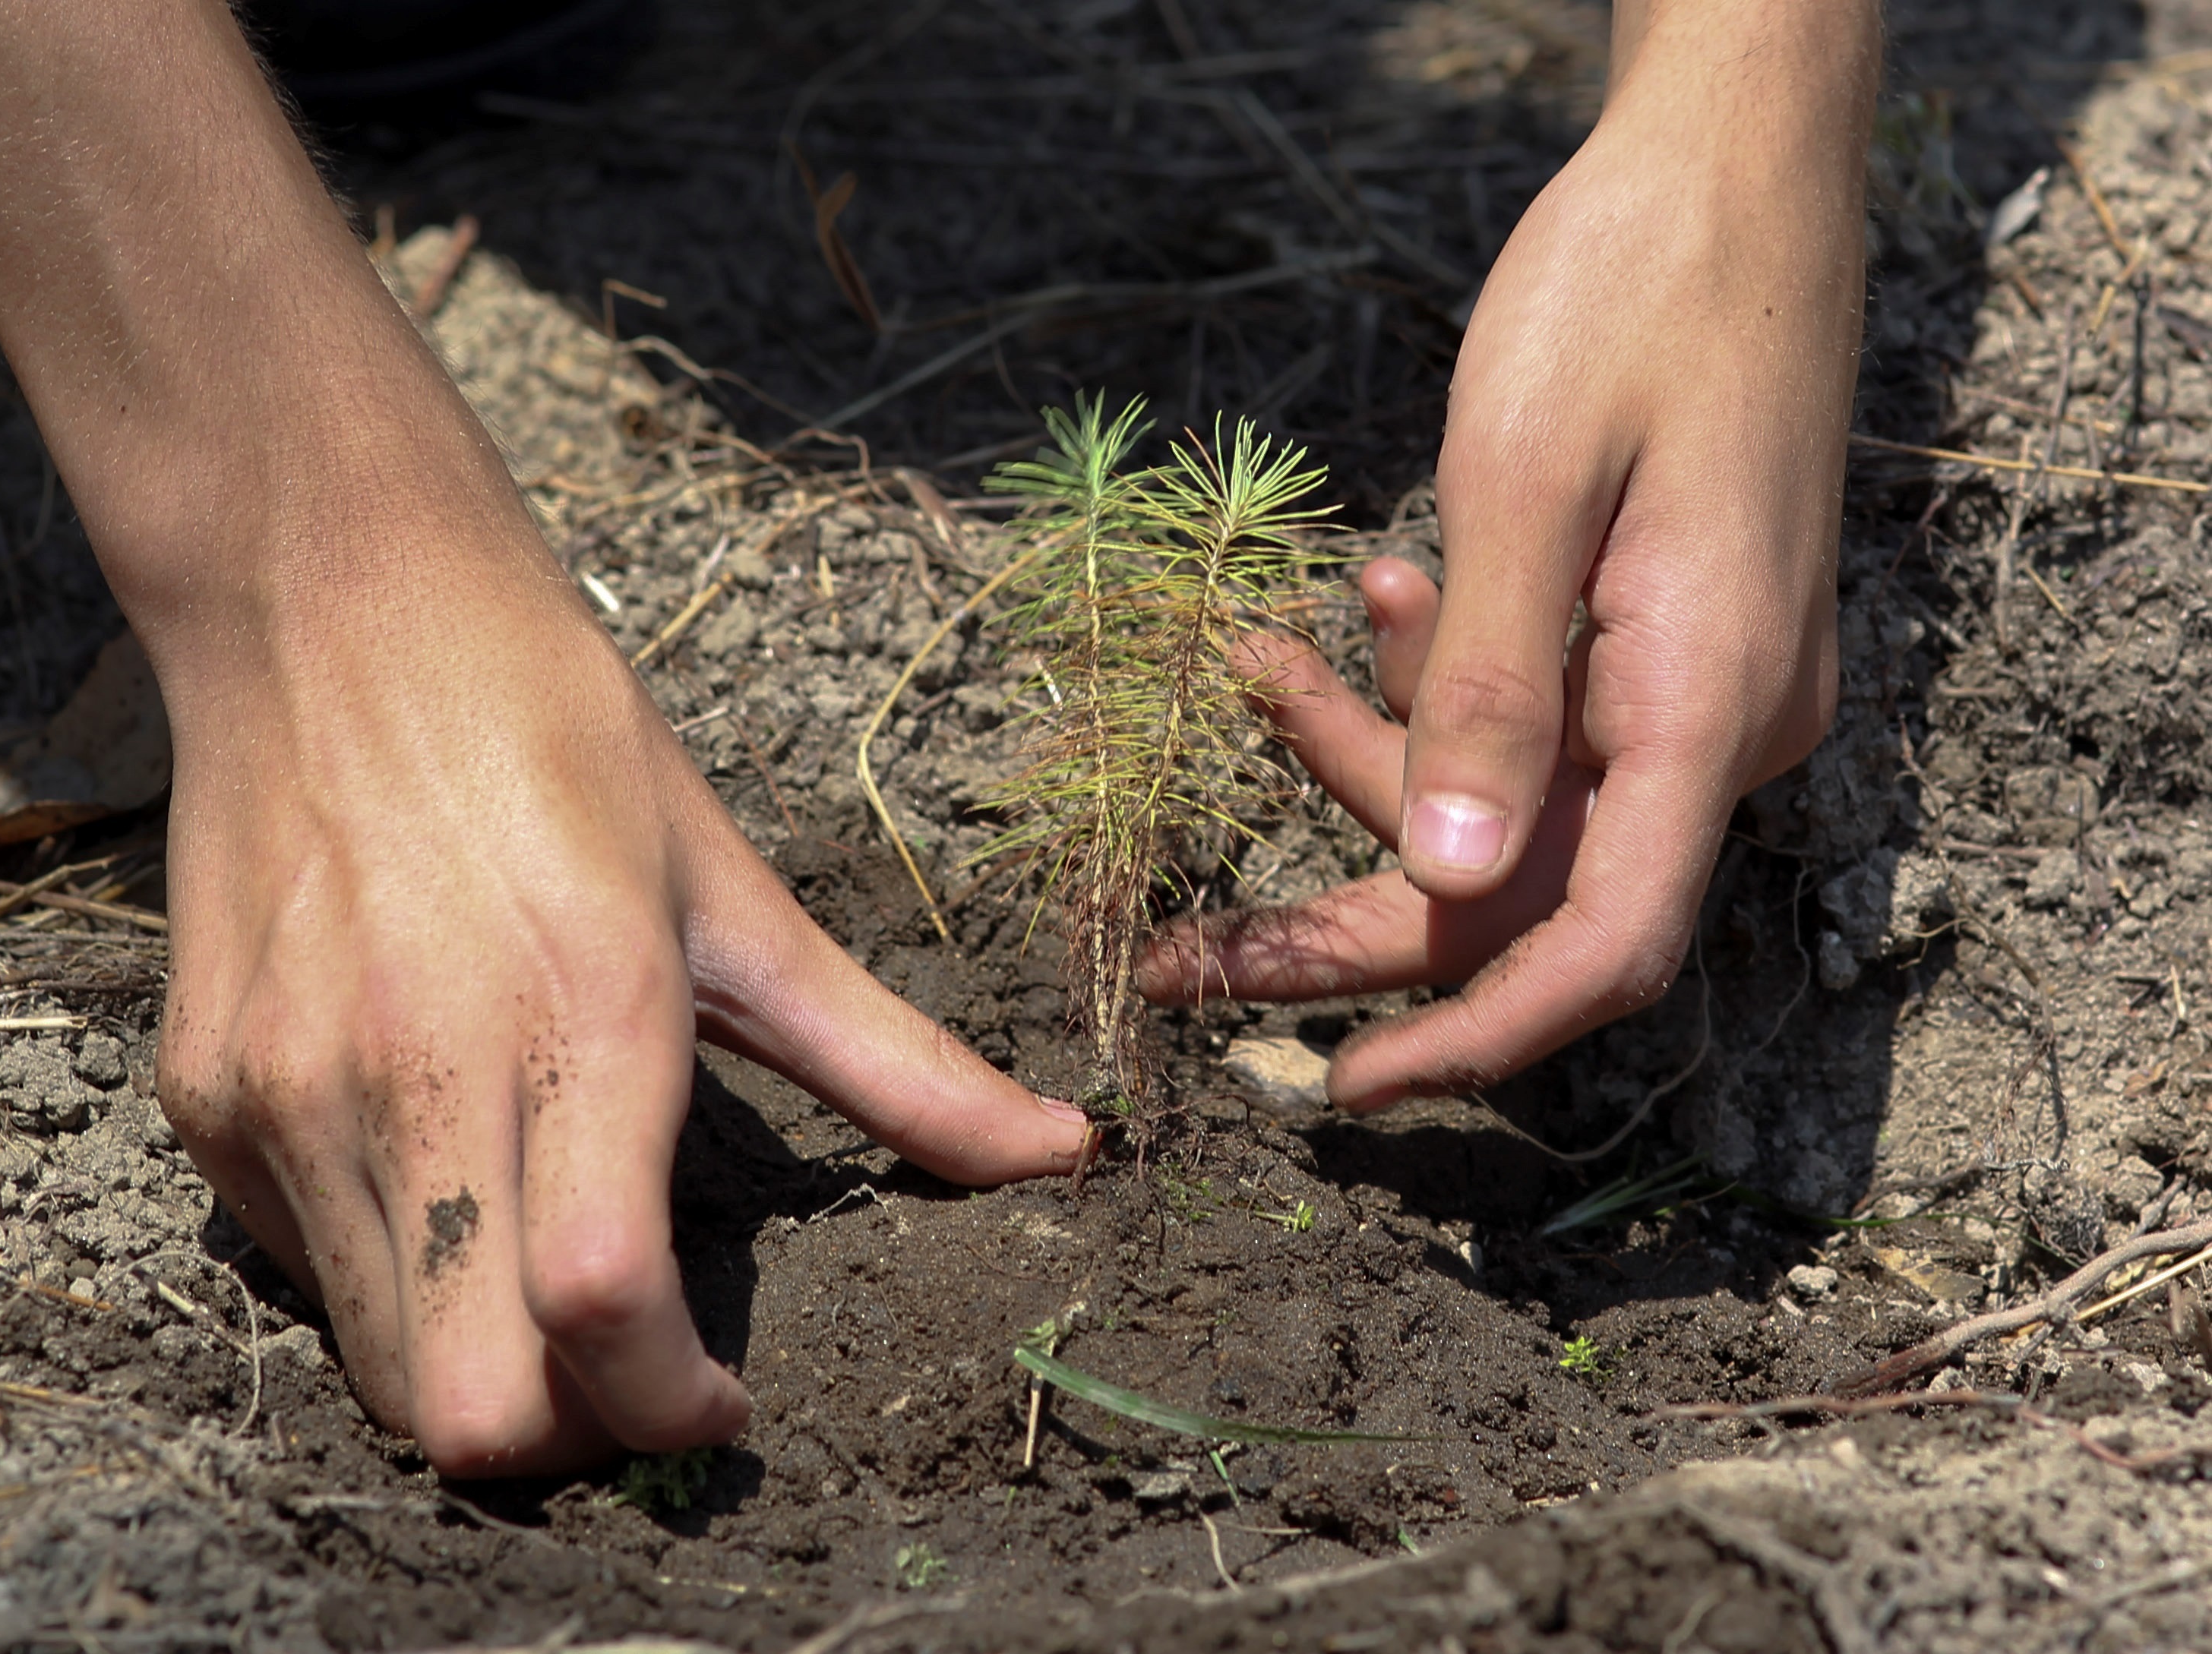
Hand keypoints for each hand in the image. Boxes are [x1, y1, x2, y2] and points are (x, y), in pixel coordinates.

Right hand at [152, 541, 1086, 1475]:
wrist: (326, 601)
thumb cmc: (553, 729)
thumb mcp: (737, 891)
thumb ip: (893, 1057)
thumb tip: (1062, 1149)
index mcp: (583, 1011)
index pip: (606, 1309)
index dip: (674, 1410)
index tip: (724, 1401)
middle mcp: (417, 1068)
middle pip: (471, 1406)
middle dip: (574, 1438)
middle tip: (636, 1371)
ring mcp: (289, 1090)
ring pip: (381, 1371)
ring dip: (484, 1374)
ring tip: (547, 1286)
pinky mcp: (202, 1094)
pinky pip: (305, 1273)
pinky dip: (391, 1284)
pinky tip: (449, 1185)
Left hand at [1143, 2, 1876, 1107]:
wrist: (1733, 164)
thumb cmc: (1633, 292)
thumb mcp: (1525, 483)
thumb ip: (1483, 695)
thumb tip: (1440, 883)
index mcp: (1706, 706)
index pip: (1601, 947)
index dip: (1474, 1039)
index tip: (1342, 1087)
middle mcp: (1720, 725)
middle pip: (1524, 892)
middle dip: (1348, 920)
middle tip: (1182, 950)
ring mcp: (1701, 684)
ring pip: (1512, 801)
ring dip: (1372, 757)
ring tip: (1261, 663)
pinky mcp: (1668, 638)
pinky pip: (1539, 717)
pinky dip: (1441, 685)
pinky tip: (1377, 598)